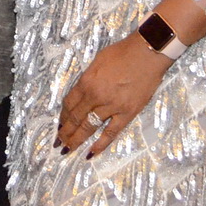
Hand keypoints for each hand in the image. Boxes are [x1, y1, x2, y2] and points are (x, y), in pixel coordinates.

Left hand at [57, 33, 171, 157]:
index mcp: (86, 82)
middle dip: (65, 132)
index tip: (59, 124)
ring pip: (89, 127)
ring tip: (68, 149)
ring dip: (77, 139)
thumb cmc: (122, 52)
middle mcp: (96, 96)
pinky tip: (91, 153)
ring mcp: (112, 106)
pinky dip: (100, 144)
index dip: (62, 116)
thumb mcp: (97, 61)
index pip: (69, 104)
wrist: (147, 53)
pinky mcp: (127, 113)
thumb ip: (88, 79)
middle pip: (76, 118)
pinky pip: (111, 132)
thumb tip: (82, 92)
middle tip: (59, 142)